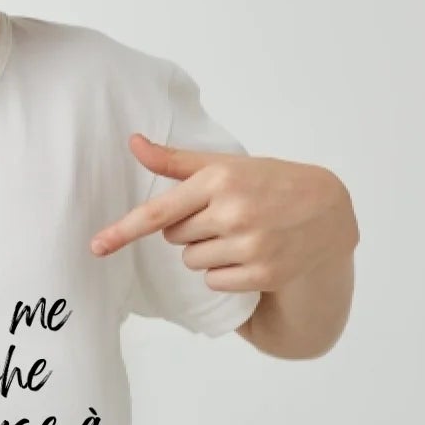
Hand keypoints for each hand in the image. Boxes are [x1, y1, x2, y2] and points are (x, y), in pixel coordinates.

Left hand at [87, 134, 356, 293]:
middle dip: (191, 230)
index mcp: (218, 181)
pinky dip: (226, 274)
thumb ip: (175, 160)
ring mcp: (250, 245)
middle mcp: (233, 212)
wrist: (327, 210)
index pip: (159, 212)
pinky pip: (215, 281)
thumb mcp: (224, 165)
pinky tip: (250, 254)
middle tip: (224, 216)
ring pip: (193, 262)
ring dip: (208, 253)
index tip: (97, 246)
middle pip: (174, 239)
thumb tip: (132, 142)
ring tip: (240, 234)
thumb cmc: (268, 182)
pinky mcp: (264, 273)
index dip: (124, 230)